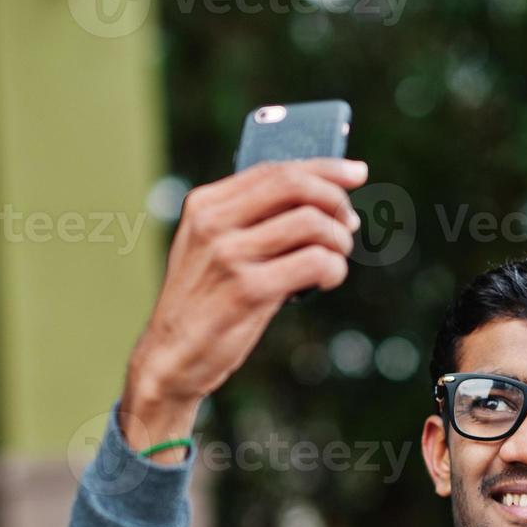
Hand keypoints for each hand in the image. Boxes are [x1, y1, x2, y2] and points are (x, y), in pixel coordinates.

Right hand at [120, 157, 368, 459]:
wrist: (170, 357)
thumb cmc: (205, 302)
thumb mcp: (212, 249)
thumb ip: (250, 220)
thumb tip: (320, 199)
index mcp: (205, 205)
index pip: (274, 170)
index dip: (323, 169)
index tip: (356, 173)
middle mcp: (213, 223)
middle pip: (295, 187)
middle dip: (335, 201)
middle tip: (349, 225)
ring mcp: (229, 255)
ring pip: (311, 223)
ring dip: (338, 240)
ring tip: (336, 258)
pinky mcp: (248, 290)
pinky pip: (314, 262)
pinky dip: (334, 269)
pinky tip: (328, 280)